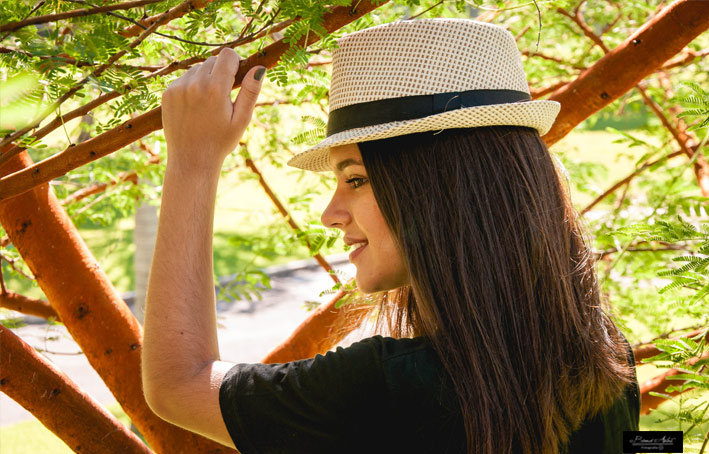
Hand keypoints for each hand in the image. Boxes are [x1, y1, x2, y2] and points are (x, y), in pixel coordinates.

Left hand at [161, 47, 263, 172]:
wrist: (191, 160)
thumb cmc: (220, 141)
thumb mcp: (241, 119)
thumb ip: (250, 91)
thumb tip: (259, 67)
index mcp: (215, 89)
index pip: (227, 55)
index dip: (236, 63)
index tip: (237, 78)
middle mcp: (194, 84)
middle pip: (212, 60)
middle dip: (221, 72)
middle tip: (225, 96)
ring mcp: (177, 88)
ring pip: (197, 68)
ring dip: (206, 78)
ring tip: (209, 103)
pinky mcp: (167, 93)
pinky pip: (184, 79)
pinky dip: (192, 86)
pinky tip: (196, 107)